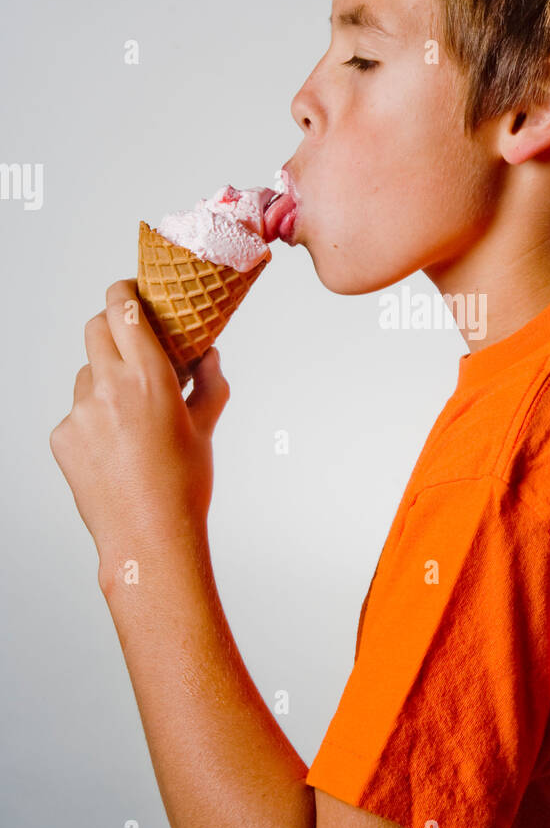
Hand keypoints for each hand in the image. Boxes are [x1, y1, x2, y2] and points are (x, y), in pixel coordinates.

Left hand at [49, 279, 230, 591]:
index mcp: (150, 378)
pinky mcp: (62, 436)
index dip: (123, 291)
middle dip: (112, 327)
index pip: (124, 308)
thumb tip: (209, 355)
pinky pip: (76, 411)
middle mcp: (110, 387)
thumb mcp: (205, 428)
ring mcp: (80, 412)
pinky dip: (93, 417)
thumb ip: (209, 382)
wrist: (148, 536)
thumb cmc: (184, 485)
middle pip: (96, 328)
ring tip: (130, 415)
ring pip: (86, 372)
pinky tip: (115, 448)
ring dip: (104, 378)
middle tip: (129, 342)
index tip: (130, 291)